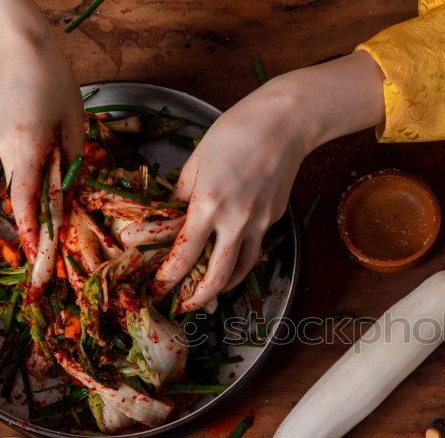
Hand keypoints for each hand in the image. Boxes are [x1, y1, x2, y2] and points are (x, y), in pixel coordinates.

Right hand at [0, 39, 82, 261]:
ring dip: (38, 206)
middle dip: (38, 227)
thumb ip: (72, 165)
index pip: (27, 200)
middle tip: (54, 255)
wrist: (20, 51)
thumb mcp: (75, 126)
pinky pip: (20, 172)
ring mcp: (0, 147)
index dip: (32, 232)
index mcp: (27, 148)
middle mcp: (7, 152)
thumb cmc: (53, 84)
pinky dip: (35, 185)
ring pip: (22, 186)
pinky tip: (52, 188)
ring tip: (58, 227)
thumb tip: (72, 197)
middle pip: (24, 199)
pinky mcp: (2, 141)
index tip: (35, 257)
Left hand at [152, 85, 307, 309]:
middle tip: (185, 306)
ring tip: (209, 292)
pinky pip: (255, 248)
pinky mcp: (274, 219)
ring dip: (223, 286)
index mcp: (208, 204)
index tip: (159, 286)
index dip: (169, 277)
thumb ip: (182, 194)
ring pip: (241, 269)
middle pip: (217, 276)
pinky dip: (240, 260)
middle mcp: (236, 221)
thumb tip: (170, 216)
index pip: (184, 254)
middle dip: (199, 298)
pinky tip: (230, 259)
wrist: (285, 124)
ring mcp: (259, 223)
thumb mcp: (196, 160)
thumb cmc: (235, 132)